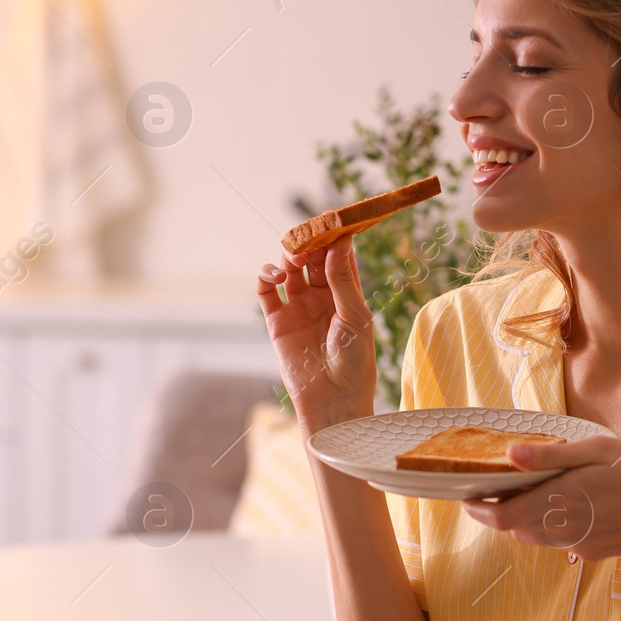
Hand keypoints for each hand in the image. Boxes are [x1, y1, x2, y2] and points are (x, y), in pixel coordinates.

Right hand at [257, 237, 375, 430]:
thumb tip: (338, 243)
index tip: (331, 220)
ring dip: (289, 255)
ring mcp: (298, 307)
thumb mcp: (355, 317)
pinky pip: (266, 291)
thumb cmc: (354, 362)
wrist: (333, 401)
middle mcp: (322, 296)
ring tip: (293, 259)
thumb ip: (342, 280)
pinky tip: (275, 275)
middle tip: (308, 238)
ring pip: (289, 268)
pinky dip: (265, 275)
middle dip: (309, 243)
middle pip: (312, 257)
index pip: (339, 255)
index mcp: (347, 293)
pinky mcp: (277, 320)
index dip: (334, 236)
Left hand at [459, 436, 620, 560]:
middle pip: (516, 529)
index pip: (501, 517)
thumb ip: (549, 456)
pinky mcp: (596, 553)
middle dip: (501, 512)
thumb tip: (509, 454)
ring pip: (537, 537)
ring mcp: (580, 545)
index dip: (479, 509)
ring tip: (533, 491)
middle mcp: (564, 530)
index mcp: (560, 502)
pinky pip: (562, 541)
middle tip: (499, 485)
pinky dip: (554, 525)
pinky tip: (573, 502)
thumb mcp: (597, 450)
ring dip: (527, 519)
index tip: (468, 494)